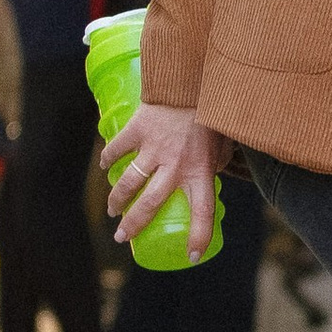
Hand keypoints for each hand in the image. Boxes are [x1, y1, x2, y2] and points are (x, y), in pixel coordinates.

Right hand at [102, 105, 225, 257]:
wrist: (196, 76)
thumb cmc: (216, 110)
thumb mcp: (226, 140)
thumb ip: (219, 159)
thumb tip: (216, 170)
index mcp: (201, 170)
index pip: (203, 212)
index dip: (199, 236)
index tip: (191, 255)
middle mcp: (175, 165)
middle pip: (149, 205)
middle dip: (134, 225)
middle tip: (122, 237)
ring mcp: (153, 148)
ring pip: (128, 182)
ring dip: (117, 199)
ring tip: (112, 210)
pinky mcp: (137, 130)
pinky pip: (117, 149)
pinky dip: (108, 158)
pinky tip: (105, 165)